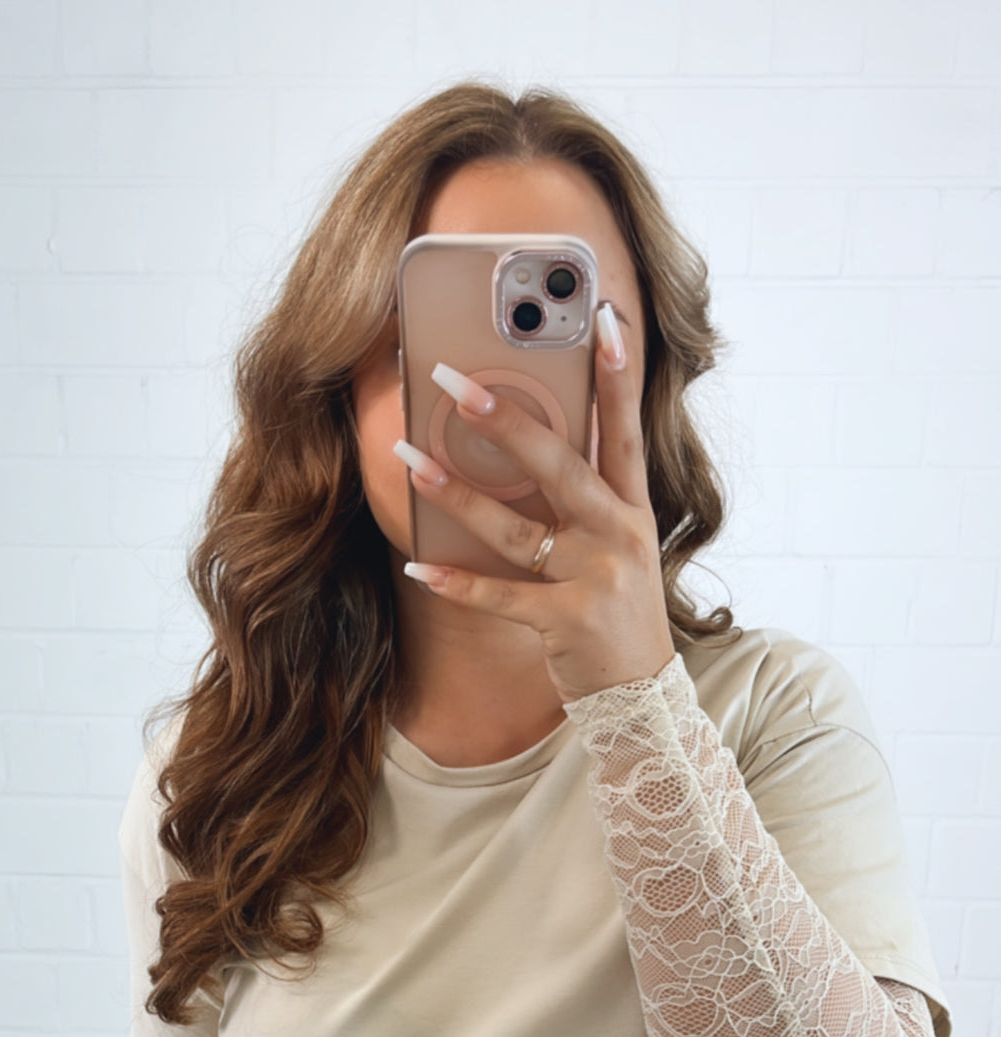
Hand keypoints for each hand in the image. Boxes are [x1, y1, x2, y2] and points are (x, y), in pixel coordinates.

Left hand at [396, 303, 675, 706]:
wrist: (642, 701)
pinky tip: (418, 563)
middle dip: (506, 421)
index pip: (624, 431)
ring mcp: (596, 580)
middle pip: (560, 466)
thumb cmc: (617, 615)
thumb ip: (587, 499)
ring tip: (409, 459)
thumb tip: (533, 440)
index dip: (616, 375)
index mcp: (632, 511)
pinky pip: (502, 597)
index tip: (603, 318)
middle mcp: (620, 537)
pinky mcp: (569, 622)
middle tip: (457, 383)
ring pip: (517, 529)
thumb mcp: (618, 549)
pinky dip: (458, 582)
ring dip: (457, 493)